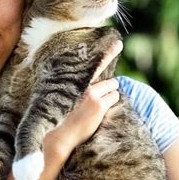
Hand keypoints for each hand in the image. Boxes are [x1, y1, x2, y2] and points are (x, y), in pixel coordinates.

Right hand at [45, 39, 122, 162]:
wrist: (60, 135)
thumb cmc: (59, 118)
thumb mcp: (61, 97)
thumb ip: (74, 87)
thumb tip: (89, 84)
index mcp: (75, 80)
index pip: (95, 64)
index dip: (108, 52)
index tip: (119, 43)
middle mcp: (84, 84)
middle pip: (109, 80)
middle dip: (109, 88)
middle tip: (100, 98)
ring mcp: (92, 94)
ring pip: (113, 88)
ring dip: (110, 96)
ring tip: (98, 107)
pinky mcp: (99, 105)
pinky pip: (114, 98)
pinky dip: (111, 103)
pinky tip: (100, 112)